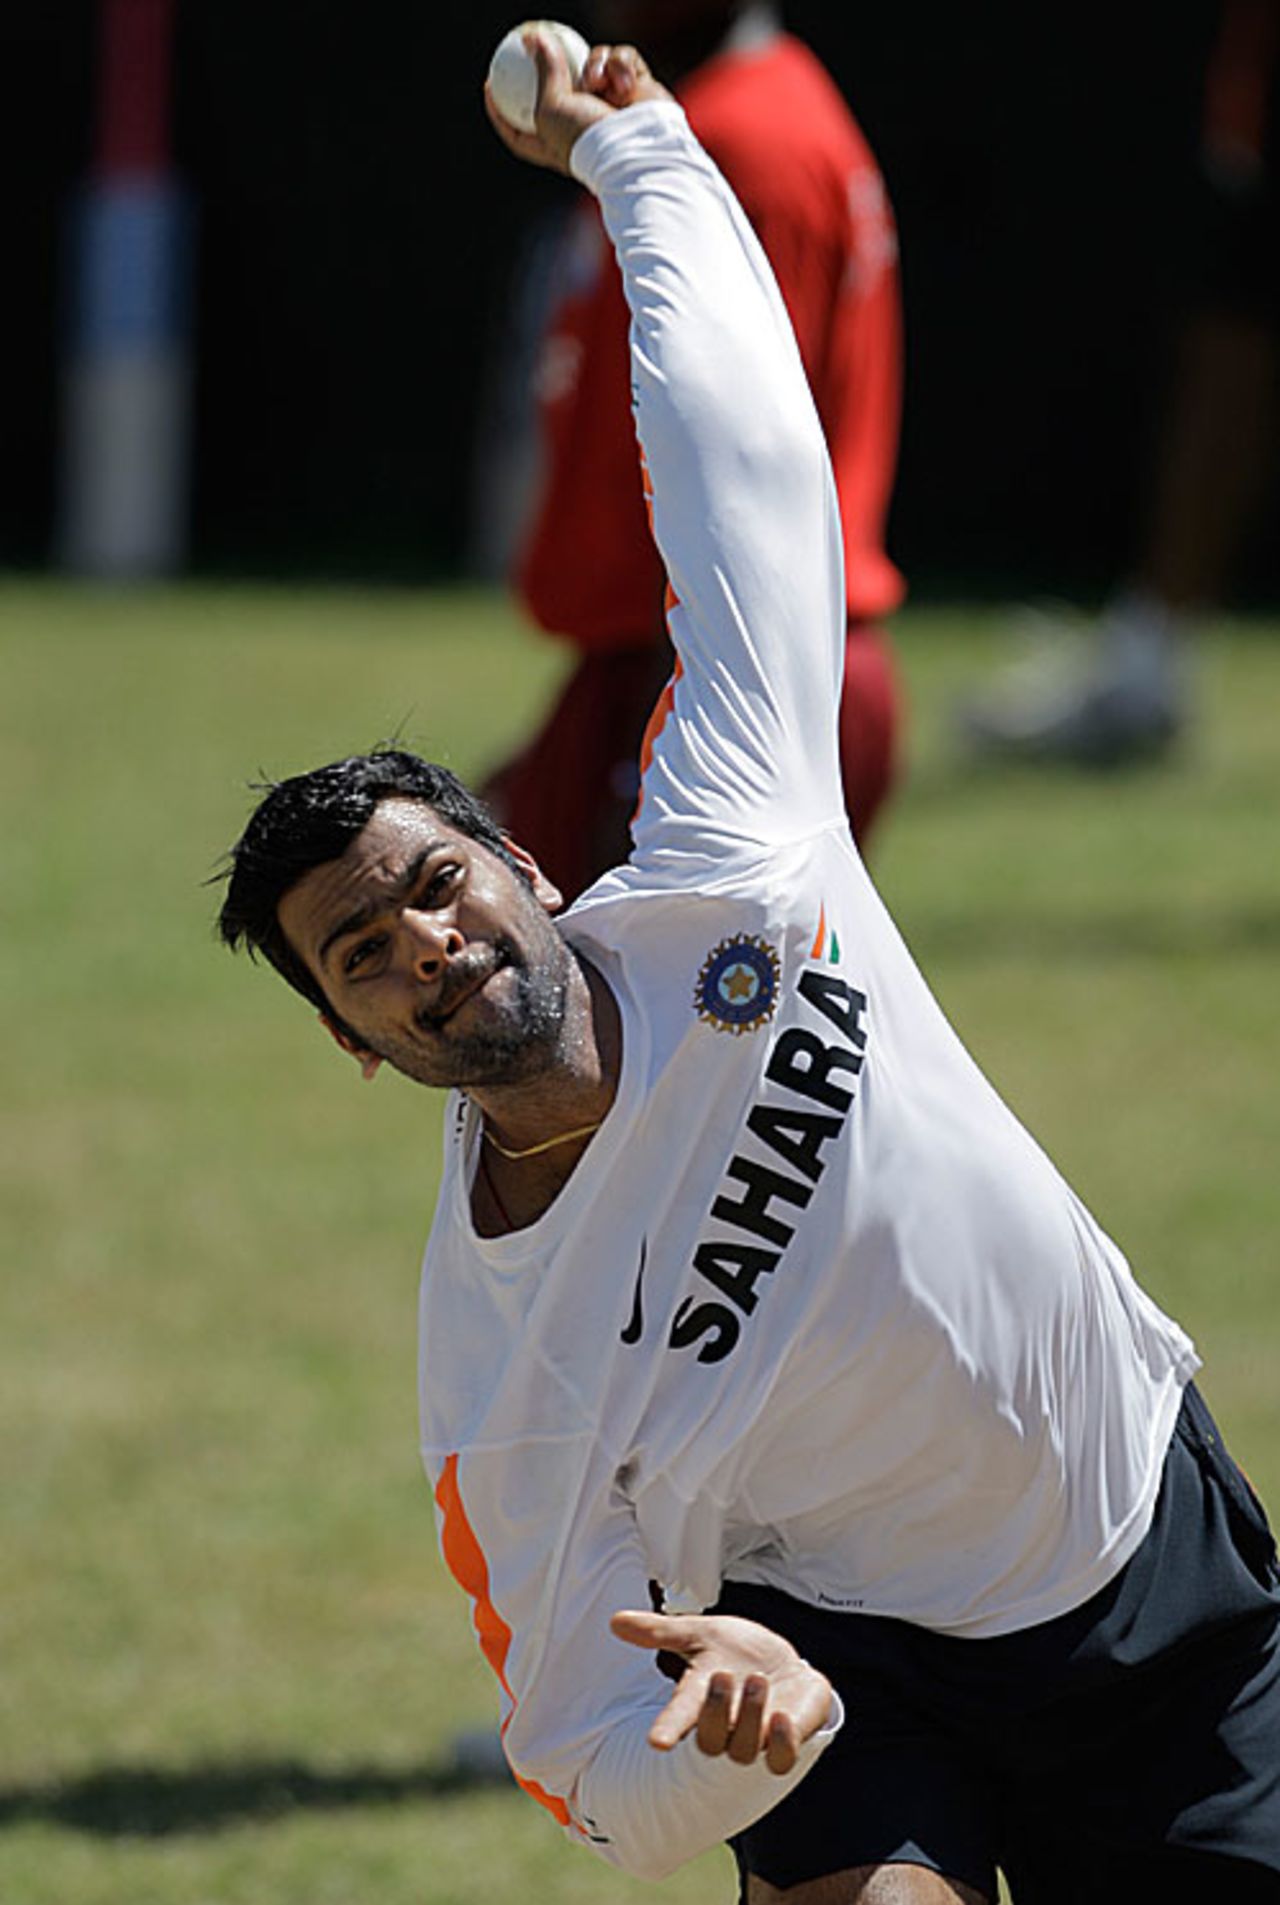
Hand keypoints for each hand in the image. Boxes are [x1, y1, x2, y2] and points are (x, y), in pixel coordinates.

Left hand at [484, 33, 671, 176]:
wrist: (639, 147)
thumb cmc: (589, 138)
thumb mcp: (551, 106)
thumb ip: (542, 68)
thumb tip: (532, 36)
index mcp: (554, 144)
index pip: (519, 130)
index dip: (499, 111)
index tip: (488, 85)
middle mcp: (582, 124)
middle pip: (558, 87)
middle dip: (549, 66)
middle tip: (531, 40)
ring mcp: (611, 104)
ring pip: (595, 61)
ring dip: (595, 64)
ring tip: (596, 80)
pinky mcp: (636, 88)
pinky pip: (623, 59)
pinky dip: (621, 66)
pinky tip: (624, 84)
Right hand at [611, 1608, 832, 1773]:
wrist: (783, 1664)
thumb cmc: (736, 1651)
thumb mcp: (701, 1633)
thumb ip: (661, 1632)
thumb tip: (615, 1621)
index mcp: (699, 1700)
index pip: (677, 1720)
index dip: (667, 1729)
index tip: (657, 1741)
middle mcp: (724, 1727)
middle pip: (710, 1742)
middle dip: (716, 1711)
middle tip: (723, 1675)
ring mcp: (754, 1739)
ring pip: (744, 1750)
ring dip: (750, 1715)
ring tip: (757, 1679)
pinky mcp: (785, 1744)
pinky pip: (780, 1760)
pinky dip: (782, 1743)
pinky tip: (783, 1716)